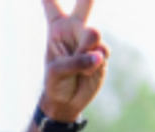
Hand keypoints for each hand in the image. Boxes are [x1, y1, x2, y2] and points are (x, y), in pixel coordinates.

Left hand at [40, 0, 108, 121]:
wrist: (67, 100)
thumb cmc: (55, 82)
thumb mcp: (56, 71)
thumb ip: (76, 59)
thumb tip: (99, 54)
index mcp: (57, 28)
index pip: (52, 4)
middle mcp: (75, 29)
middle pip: (85, 2)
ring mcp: (90, 40)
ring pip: (93, 35)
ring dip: (85, 52)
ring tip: (79, 66)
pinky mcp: (102, 53)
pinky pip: (102, 53)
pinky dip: (93, 65)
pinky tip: (87, 72)